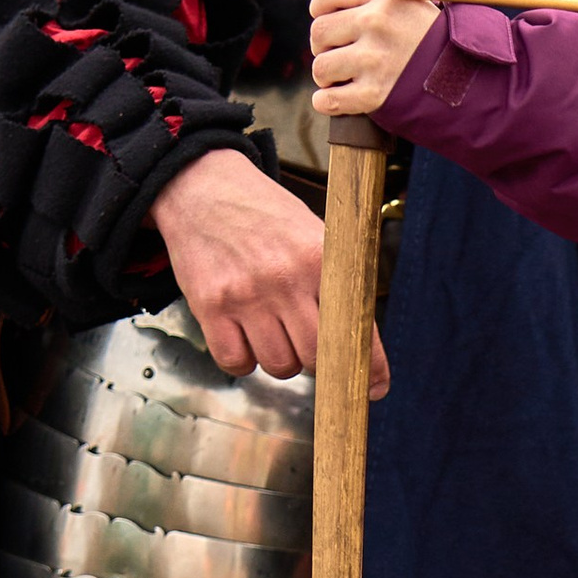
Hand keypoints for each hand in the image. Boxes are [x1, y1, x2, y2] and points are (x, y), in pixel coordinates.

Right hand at [150, 144, 388, 395]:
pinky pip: (235, 362)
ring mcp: (245, 294)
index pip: (354, 325)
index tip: (375, 389)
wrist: (202, 189)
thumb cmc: (264, 217)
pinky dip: (243, 360)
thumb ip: (336, 282)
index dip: (368, 365)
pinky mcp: (210, 306)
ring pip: (278, 365)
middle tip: (310, 348)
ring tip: (273, 330)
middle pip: (315, 356)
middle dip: (318, 363)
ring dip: (280, 359)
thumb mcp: (312, 234)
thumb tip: (360, 345)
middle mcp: (285, 278)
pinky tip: (245, 335)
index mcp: (319, 257)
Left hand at [310, 0, 436, 116]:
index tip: (330, 25)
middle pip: (319, 33)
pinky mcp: (375, 95)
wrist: (470, 81)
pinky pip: (328, 100)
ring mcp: (375, 60)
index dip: (320, 14)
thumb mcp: (412, 4)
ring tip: (343, 79)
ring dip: (327, 77)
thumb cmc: (436, 42)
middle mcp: (378, 24)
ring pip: (321, 67)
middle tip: (337, 55)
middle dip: (322, 47)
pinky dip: (326, 102)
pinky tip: (334, 100)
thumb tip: (326, 4)